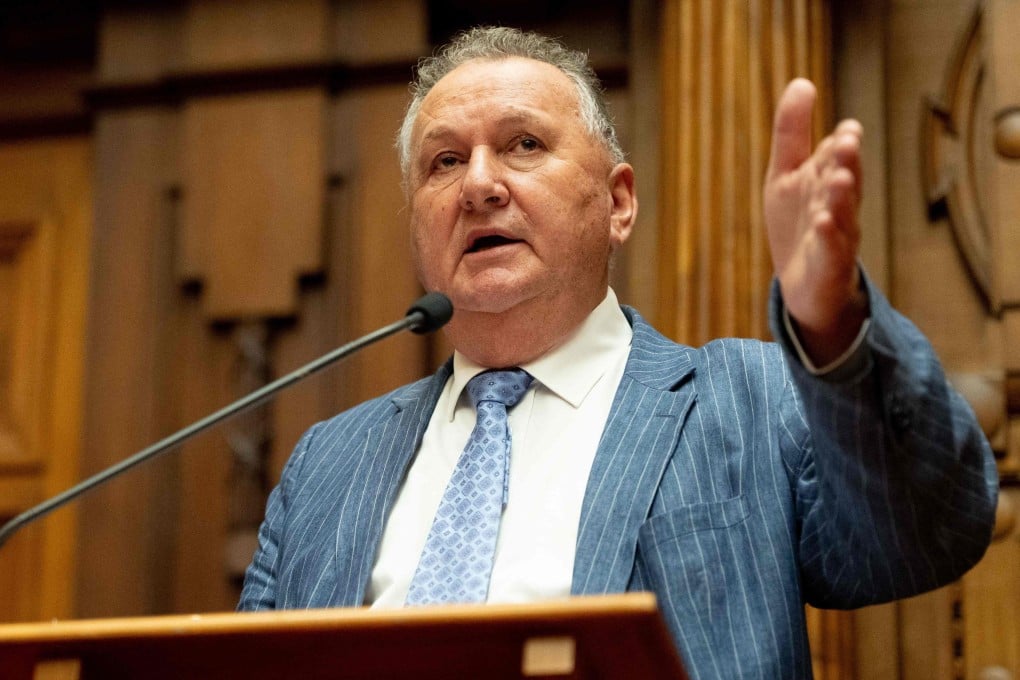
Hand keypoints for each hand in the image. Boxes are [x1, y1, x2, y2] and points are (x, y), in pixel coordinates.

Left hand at [764, 78, 867, 365]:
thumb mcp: (786, 174)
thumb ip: (792, 132)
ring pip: (842, 214)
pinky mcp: (828, 266)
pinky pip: (831, 250)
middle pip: (844, 180)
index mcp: (828, 181)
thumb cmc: (799, 224)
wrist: (805, 287)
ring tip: (840, 177)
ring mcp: (836, 237)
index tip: (846, 128)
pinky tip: (824, 223)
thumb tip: (801, 82)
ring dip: (842, 196)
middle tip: (847, 140)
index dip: (841, 145)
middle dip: (846, 162)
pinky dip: (829, 237)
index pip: (836, 158)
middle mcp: (838, 206)